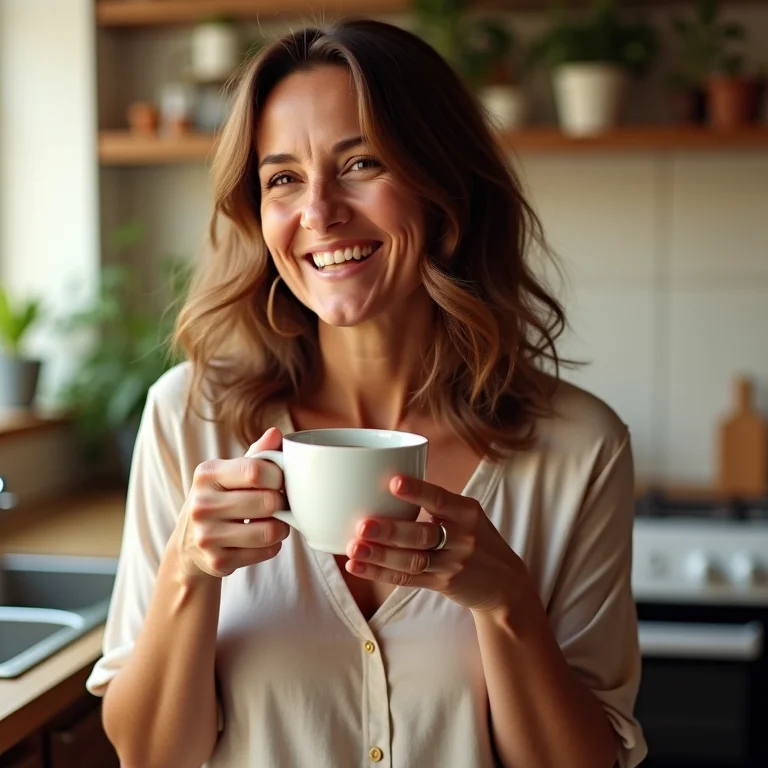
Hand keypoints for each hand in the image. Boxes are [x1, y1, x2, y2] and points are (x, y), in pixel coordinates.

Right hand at [175, 428, 290, 578]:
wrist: (189, 544)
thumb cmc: (219, 499)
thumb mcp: (229, 473)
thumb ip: (256, 455)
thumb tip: (276, 433)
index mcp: (206, 474)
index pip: (256, 470)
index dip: (278, 476)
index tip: (279, 480)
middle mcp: (202, 504)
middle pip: (266, 502)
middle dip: (282, 503)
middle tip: (279, 504)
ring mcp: (207, 536)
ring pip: (270, 531)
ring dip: (282, 527)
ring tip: (274, 522)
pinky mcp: (217, 562)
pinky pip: (265, 552)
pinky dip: (272, 546)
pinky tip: (260, 540)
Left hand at [345, 476, 528, 614]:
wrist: (505, 583)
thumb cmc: (475, 539)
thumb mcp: (466, 516)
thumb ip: (437, 504)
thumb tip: (384, 484)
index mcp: (467, 512)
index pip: (440, 499)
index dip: (416, 491)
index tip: (392, 482)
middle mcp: (462, 538)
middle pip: (422, 534)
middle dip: (390, 531)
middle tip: (362, 525)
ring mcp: (453, 563)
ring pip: (412, 559)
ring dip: (380, 555)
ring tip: (353, 548)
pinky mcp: (442, 584)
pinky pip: (407, 578)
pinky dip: (380, 572)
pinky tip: (358, 566)